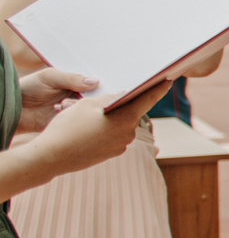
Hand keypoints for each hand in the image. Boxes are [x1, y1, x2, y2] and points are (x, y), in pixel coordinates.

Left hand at [14, 68, 96, 134]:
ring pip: (87, 112)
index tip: (100, 88)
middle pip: (95, 100)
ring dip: (76, 107)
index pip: (97, 86)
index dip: (101, 87)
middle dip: (88, 99)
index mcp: (77, 85)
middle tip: (75, 97)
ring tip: (61, 104)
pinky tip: (57, 110)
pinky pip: (76, 123)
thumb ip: (72, 78)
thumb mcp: (49, 77)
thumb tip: (96, 82)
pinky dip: (69, 117)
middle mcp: (78, 99)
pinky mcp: (66, 124)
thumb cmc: (29, 87)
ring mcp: (73, 112)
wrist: (12, 107)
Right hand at [28, 85, 168, 178]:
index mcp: (126, 118)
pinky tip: (85, 130)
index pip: (148, 99)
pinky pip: (111, 136)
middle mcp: (129, 133)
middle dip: (117, 106)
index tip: (168, 80)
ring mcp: (121, 146)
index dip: (158, 88)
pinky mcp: (111, 154)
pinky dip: (103, 131)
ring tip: (84, 118)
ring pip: (118, 125)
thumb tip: (124, 96)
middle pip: (129, 113)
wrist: (51, 157)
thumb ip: (110, 98)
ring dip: (107, 119)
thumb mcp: (87, 104)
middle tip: (98, 101)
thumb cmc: (68, 127)